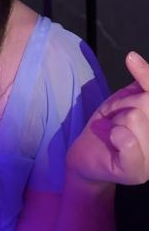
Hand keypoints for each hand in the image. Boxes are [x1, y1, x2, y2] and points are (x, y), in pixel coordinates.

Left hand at [67, 52, 148, 186]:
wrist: (87, 154)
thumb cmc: (111, 125)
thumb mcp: (128, 99)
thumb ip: (143, 84)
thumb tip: (135, 58)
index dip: (147, 75)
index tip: (130, 58)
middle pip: (146, 102)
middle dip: (122, 104)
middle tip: (115, 118)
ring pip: (134, 117)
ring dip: (115, 119)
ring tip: (113, 130)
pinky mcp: (137, 172)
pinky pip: (127, 139)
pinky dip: (115, 134)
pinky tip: (113, 141)